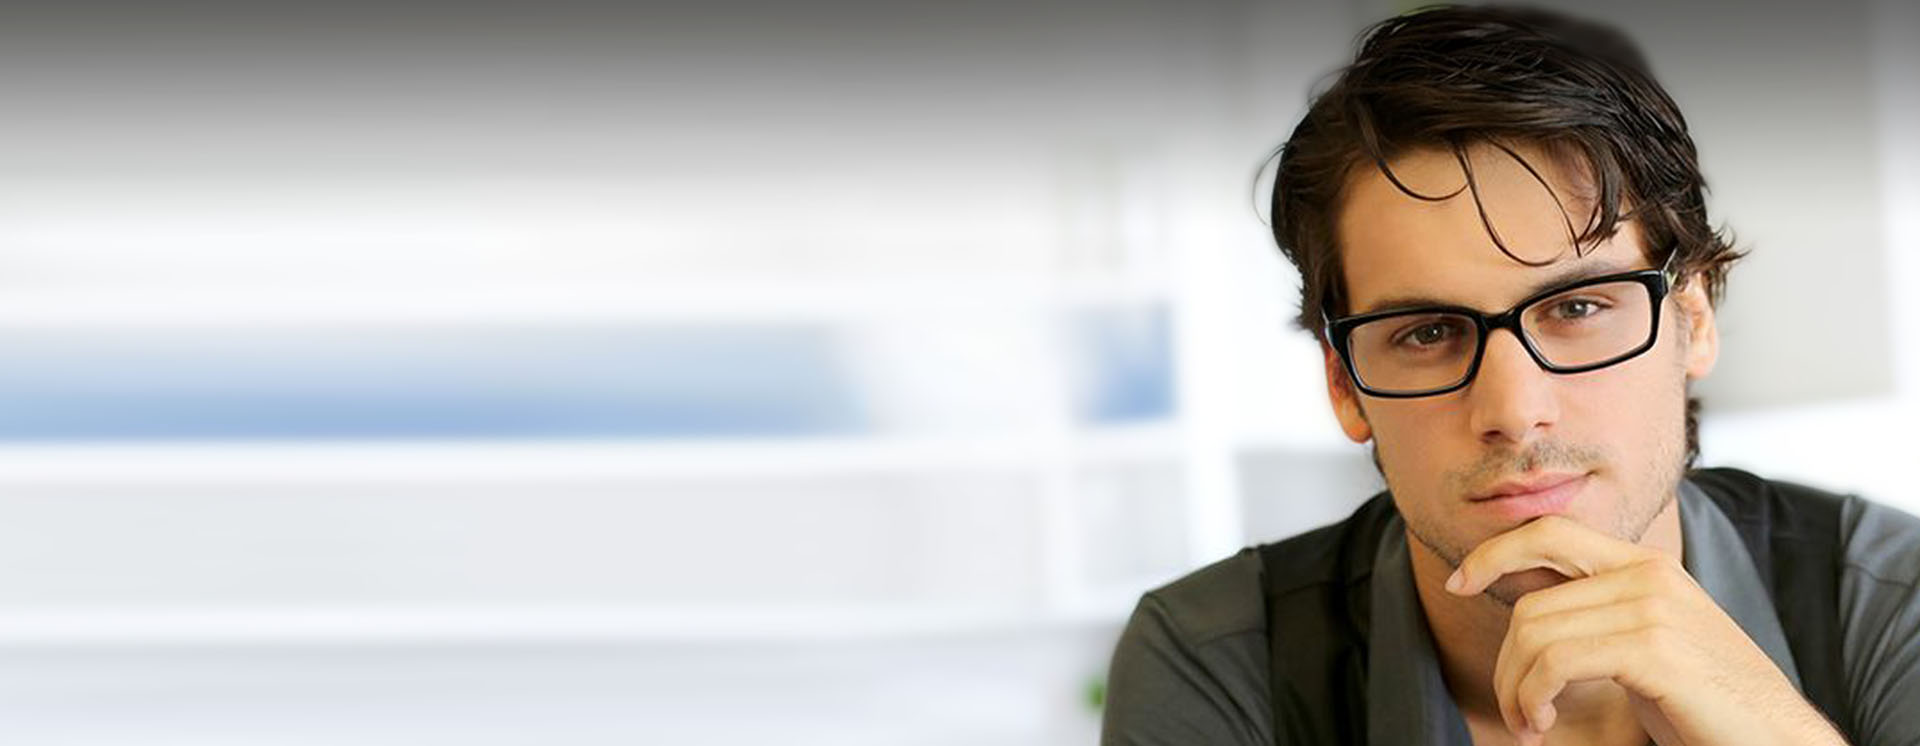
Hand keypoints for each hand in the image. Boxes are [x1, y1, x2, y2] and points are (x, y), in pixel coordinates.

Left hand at [1445, 516, 1844, 745]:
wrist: (1778, 739)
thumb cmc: (1707, 703)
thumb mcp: (1647, 644)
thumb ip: (1600, 617)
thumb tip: (1532, 620)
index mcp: (1645, 567)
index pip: (1550, 532)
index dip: (1494, 552)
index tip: (1460, 582)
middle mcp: (1648, 575)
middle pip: (1530, 603)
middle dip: (1505, 663)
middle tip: (1517, 711)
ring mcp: (1652, 606)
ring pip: (1534, 634)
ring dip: (1516, 690)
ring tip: (1531, 724)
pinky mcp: (1653, 647)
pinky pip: (1555, 661)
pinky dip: (1532, 696)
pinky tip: (1543, 722)